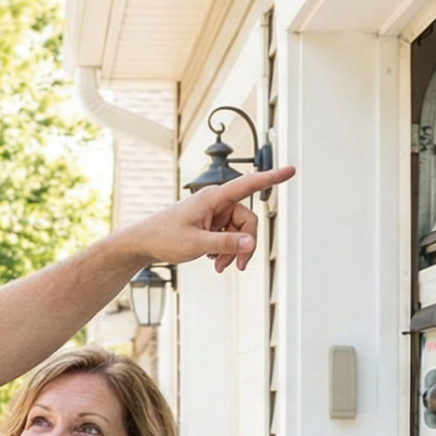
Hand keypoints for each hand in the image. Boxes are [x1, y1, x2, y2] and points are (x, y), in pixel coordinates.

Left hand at [116, 166, 294, 275]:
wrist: (145, 243)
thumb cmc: (165, 237)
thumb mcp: (197, 244)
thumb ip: (226, 243)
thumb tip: (251, 242)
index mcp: (214, 197)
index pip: (249, 184)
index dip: (272, 177)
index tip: (291, 169)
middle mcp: (217, 202)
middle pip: (247, 221)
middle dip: (244, 245)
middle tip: (237, 266)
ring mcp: (215, 213)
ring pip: (240, 232)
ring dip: (233, 251)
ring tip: (219, 266)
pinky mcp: (212, 224)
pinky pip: (230, 236)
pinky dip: (226, 250)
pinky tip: (214, 259)